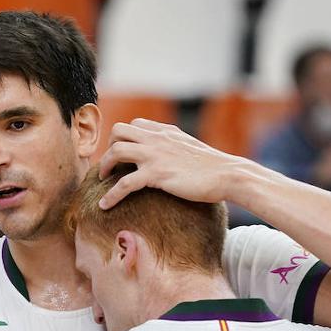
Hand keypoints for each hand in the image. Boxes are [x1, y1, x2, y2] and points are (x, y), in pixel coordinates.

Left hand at [97, 119, 251, 208]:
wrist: (228, 175)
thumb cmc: (213, 167)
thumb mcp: (190, 148)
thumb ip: (174, 146)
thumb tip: (169, 154)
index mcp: (165, 132)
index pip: (134, 124)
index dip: (123, 138)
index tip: (120, 155)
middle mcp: (157, 139)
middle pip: (118, 130)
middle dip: (108, 147)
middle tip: (109, 166)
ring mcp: (155, 155)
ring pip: (116, 151)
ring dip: (104, 166)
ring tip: (102, 181)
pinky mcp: (157, 174)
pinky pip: (124, 184)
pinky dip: (111, 195)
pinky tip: (105, 206)